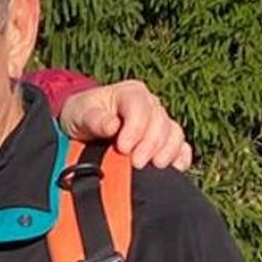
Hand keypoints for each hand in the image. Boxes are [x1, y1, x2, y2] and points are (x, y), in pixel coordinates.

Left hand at [59, 81, 192, 170]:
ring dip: (167, 151)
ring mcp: (160, 122)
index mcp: (131, 93)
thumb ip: (95, 120)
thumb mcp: (80, 114)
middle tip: (136, 163)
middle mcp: (150, 105)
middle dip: (150, 144)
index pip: (140, 107)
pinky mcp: (165, 140)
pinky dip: (181, 157)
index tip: (123, 148)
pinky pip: (181, 146)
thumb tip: (113, 126)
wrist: (84, 127)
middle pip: (161, 122)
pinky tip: (176, 169)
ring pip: (174, 133)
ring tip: (155, 167)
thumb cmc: (82, 116)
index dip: (135, 128)